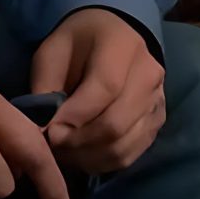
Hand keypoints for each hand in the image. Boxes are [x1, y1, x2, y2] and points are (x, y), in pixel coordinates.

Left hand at [30, 7, 165, 173]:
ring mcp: (157, 101)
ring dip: (88, 156)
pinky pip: (131, 154)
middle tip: (52, 143)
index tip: (49, 129)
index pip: (106, 87)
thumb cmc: (77, 44)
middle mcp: (149, 74)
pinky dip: (102, 162)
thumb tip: (42, 130)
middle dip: (78, 141)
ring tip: (63, 151)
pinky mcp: (156, 122)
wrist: (112, 36)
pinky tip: (81, 155)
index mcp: (122, 45)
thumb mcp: (52, 53)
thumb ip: (46, 88)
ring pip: (124, 144)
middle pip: (117, 122)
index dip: (76, 115)